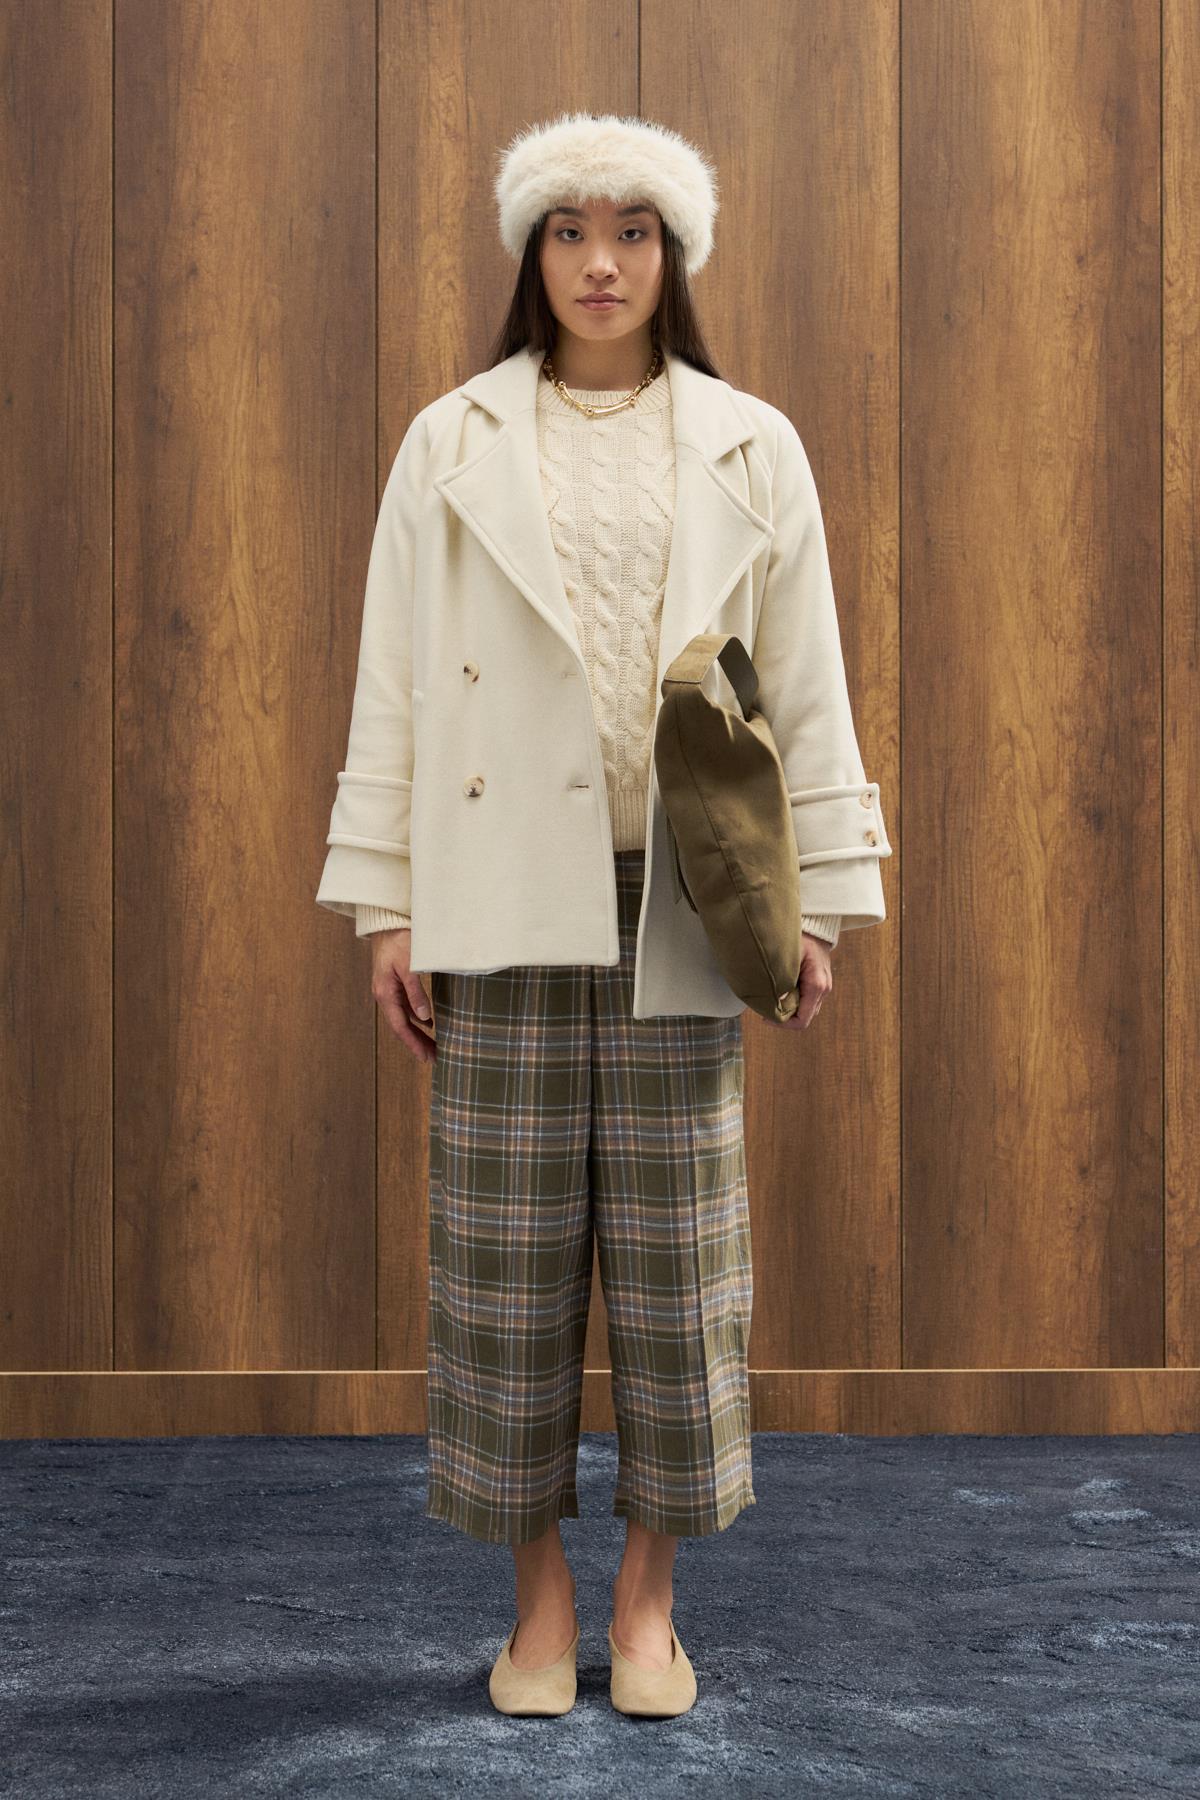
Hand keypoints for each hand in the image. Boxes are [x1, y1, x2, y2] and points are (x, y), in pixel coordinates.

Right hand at [368, 928, 435, 1063]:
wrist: (386, 922)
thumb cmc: (398, 940)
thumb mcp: (409, 966)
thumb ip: (416, 993)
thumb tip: (424, 1018)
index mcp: (385, 994)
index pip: (400, 1027)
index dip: (413, 1044)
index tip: (426, 1058)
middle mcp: (385, 995)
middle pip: (402, 1026)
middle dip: (417, 1043)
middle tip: (434, 1058)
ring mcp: (389, 989)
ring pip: (404, 1018)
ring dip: (418, 1033)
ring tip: (433, 1045)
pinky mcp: (395, 982)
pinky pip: (406, 1007)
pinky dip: (418, 1018)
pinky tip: (428, 1023)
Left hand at [772, 931, 832, 1030]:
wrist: (814, 925)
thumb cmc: (799, 937)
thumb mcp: (786, 958)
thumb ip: (780, 980)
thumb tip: (771, 1001)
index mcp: (817, 985)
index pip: (802, 1020)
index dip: (782, 1023)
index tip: (765, 1017)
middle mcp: (823, 989)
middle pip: (803, 1017)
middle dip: (784, 1016)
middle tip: (764, 1006)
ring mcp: (824, 987)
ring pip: (805, 1010)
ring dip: (788, 1008)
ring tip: (771, 999)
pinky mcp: (820, 984)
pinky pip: (806, 1000)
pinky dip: (793, 1000)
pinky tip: (780, 991)